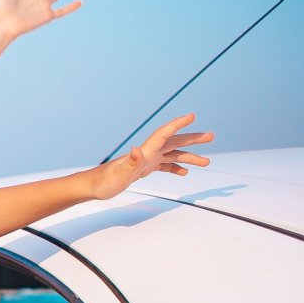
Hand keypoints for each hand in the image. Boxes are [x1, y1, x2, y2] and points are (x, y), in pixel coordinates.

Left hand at [91, 113, 212, 198]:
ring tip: (206, 161)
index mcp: (144, 152)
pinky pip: (164, 165)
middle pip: (173, 142)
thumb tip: (137, 150)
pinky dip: (175, 167)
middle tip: (211, 136)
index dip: (178, 124)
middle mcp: (146, 153)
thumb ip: (131, 162)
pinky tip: (184, 172)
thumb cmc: (104, 181)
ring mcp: (145, 161)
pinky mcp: (143, 169)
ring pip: (172, 155)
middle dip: (192, 139)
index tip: (192, 116)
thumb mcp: (120, 174)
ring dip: (189, 156)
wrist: (92, 187)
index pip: (164, 134)